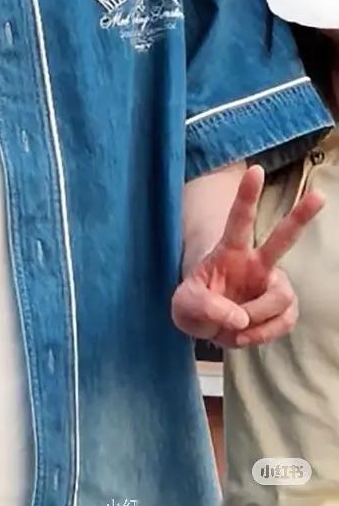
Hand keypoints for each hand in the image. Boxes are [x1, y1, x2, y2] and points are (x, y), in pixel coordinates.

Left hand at [172, 164, 323, 347]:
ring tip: (235, 327)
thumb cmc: (194, 306)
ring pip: (280, 297)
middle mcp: (256, 263)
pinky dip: (262, 334)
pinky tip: (245, 335)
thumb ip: (205, 307)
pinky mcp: (282, 309)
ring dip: (257, 318)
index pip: (239, 219)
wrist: (207, 329)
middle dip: (301, 217)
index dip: (247, 195)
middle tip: (320, 195)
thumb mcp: (185, 306)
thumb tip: (239, 317)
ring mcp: (271, 285)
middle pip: (282, 238)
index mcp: (229, 251)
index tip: (255, 170)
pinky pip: (284, 321)